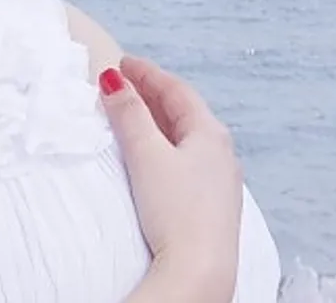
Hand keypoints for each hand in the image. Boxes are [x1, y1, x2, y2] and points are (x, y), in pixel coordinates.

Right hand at [99, 56, 241, 302]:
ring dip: (159, 120)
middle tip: (125, 83)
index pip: (177, 90)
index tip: (124, 63)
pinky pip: (187, 160)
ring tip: (134, 114)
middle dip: (153, 94)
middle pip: (184, 111)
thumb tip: (114, 81)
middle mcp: (221, 153)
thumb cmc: (177, 212)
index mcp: (211, 133)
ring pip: (186, 137)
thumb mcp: (147, 154)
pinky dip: (165, 146)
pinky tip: (154, 156)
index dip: (148, 74)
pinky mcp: (210, 206)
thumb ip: (129, 114)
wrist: (200, 272)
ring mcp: (219, 181)